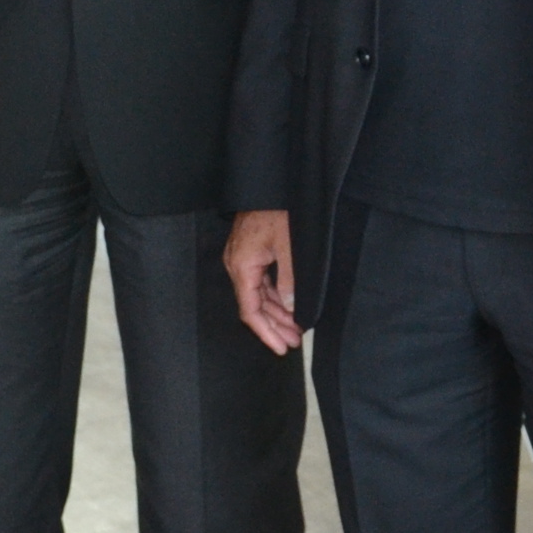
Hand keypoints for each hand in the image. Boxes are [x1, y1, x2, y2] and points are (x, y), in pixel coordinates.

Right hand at [226, 209, 298, 353]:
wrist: (269, 184)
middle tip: (293, 342)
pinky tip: (288, 306)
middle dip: (274, 326)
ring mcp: (243, 259)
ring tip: (295, 329)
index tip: (280, 348)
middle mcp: (237, 266)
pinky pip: (261, 282)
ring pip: (258, 295)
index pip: (250, 311)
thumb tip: (289, 308)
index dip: (266, 332)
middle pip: (253, 306)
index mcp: (242, 267)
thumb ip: (289, 280)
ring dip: (276, 312)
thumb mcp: (288, 246)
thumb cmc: (277, 210)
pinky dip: (275, 296)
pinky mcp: (251, 252)